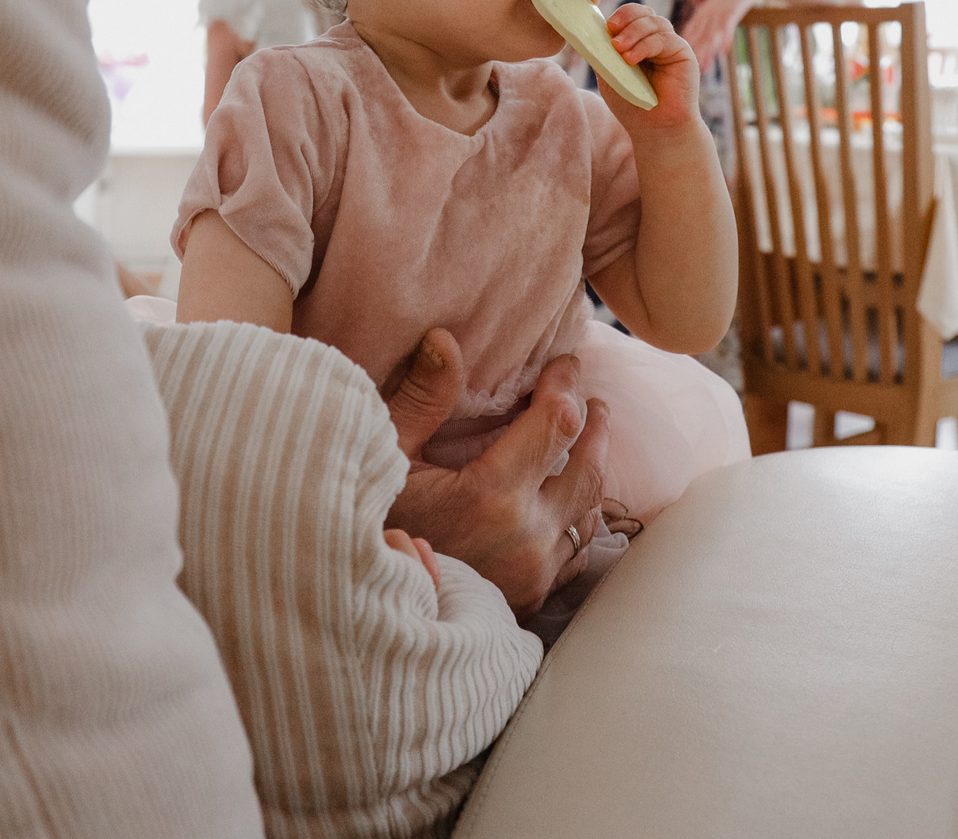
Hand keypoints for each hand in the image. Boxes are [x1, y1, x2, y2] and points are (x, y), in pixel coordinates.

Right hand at [383, 329, 608, 614]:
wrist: (363, 618)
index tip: (565, 364)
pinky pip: (575, 553)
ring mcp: (534, 573)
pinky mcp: (532, 599)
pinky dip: (577, 520)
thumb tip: (446, 339)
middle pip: (588, 469)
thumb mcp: (387, 458)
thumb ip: (423, 400)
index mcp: (492, 497)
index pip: (555, 424)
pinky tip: (569, 504)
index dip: (564, 387)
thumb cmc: (368, 527)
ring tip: (589, 444)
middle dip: (594, 427)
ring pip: (588, 513)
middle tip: (594, 401)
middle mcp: (526, 538)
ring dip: (590, 473)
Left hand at [601, 3, 701, 134]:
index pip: (631, 16)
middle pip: (644, 12)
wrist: (655, 129)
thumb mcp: (610, 76)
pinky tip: (631, 59)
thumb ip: (603, 54)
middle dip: (626, 17)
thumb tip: (590, 33)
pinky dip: (644, 45)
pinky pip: (663, 39)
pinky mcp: (682, 53)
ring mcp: (670, 45)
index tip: (606, 27)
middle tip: (612, 31)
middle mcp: (656, 40)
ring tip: (620, 50)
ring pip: (654, 22)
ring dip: (633, 32)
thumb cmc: (632, 105)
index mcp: (638, 42)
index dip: (620, 16)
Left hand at [684, 0, 765, 73]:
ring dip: (707, 52)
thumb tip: (697, 47)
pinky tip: (724, 51)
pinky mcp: (731, 11)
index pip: (688, 36)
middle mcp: (705, 16)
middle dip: (693, 56)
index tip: (678, 68)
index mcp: (699, 17)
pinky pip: (727, 27)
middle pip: (697, 38)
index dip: (683, 52)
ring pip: (710, 35)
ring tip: (704, 67)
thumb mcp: (711, 11)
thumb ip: (703, 27)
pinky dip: (725, 39)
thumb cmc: (726, 0)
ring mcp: (718, 14)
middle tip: (689, 73)